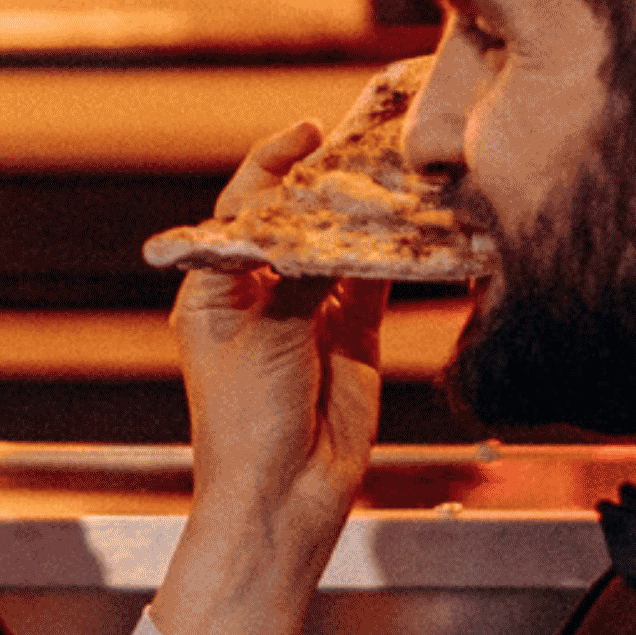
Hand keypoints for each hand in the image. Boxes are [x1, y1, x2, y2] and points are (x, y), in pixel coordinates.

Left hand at [152, 121, 385, 634]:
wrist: (279, 501)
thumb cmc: (243, 425)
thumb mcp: (265, 337)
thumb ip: (300, 276)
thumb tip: (331, 224)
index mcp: (217, 288)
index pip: (244, 208)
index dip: (274, 166)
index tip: (309, 133)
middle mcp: (262, 294)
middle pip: (298, 221)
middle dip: (330, 184)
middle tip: (368, 141)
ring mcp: (310, 314)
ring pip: (342, 249)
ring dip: (368, 216)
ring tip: (400, 172)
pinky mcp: (353, 339)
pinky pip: (377, 285)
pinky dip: (396, 258)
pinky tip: (418, 227)